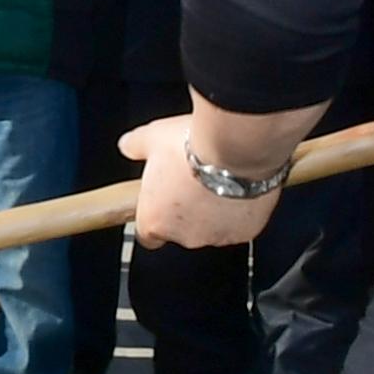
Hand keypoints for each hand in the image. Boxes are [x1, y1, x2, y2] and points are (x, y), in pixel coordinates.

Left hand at [118, 114, 282, 250]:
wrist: (237, 148)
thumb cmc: (195, 147)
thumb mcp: (152, 138)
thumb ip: (135, 146)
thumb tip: (128, 145)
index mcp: (155, 219)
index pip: (146, 235)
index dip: (153, 217)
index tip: (158, 203)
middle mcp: (185, 235)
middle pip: (180, 230)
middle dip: (185, 209)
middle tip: (190, 181)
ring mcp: (216, 235)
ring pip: (211, 228)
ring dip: (211, 210)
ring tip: (216, 180)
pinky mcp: (245, 232)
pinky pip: (239, 225)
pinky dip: (238, 210)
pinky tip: (237, 187)